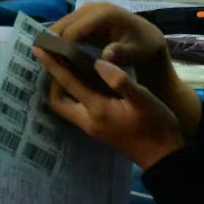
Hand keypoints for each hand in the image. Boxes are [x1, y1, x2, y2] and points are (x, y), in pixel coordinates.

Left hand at [34, 47, 184, 169]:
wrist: (164, 155)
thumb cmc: (156, 125)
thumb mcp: (143, 100)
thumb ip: (120, 81)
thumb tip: (98, 62)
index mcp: (98, 110)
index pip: (68, 83)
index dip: (53, 64)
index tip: (40, 48)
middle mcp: (88, 121)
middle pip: (58, 101)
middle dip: (53, 81)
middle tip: (57, 60)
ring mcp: (92, 127)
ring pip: (66, 107)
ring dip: (62, 89)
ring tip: (68, 68)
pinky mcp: (98, 130)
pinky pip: (76, 109)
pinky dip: (73, 94)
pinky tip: (84, 82)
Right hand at [52, 3, 172, 88]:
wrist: (147, 37)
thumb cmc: (143, 45)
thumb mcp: (137, 50)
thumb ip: (122, 51)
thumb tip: (106, 53)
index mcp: (105, 14)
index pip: (75, 29)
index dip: (62, 46)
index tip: (54, 64)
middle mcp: (94, 8)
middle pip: (64, 24)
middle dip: (53, 42)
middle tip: (43, 62)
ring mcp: (88, 11)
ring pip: (62, 24)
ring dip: (53, 40)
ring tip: (45, 59)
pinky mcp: (85, 16)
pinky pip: (67, 26)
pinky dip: (59, 38)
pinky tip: (54, 53)